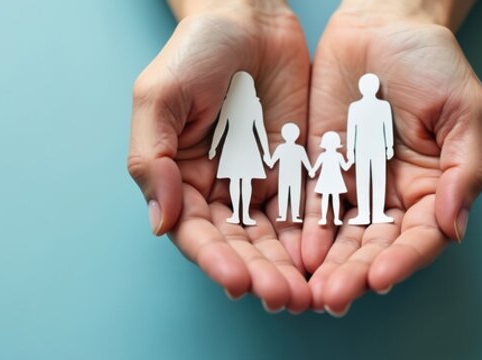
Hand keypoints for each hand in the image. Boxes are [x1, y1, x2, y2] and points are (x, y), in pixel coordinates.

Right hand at [127, 0, 311, 311]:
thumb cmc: (194, 50)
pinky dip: (317, 238)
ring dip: (289, 268)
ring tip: (309, 292)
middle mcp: (220, 189)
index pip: (196, 233)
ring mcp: (260, 181)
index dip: (215, 260)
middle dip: (260, 274)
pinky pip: (309, 211)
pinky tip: (330, 258)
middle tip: (284, 296)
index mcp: (181, 179)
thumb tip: (160, 222)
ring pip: (275, 239)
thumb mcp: (158, 98)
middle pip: (239, 245)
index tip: (237, 280)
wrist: (248, 14)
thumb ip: (151, 160)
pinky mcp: (298, 169)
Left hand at [301, 2, 481, 315]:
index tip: (380, 278)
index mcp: (433, 189)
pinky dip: (302, 230)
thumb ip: (466, 170)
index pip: (419, 238)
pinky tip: (293, 250)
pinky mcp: (318, 167)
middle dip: (354, 273)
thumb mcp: (466, 110)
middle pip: (373, 245)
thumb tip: (454, 226)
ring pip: (340, 236)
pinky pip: (308, 205)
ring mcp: (354, 184)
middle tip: (332, 296)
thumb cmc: (433, 62)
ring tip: (307, 289)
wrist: (381, 25)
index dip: (402, 260)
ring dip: (325, 264)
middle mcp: (392, 196)